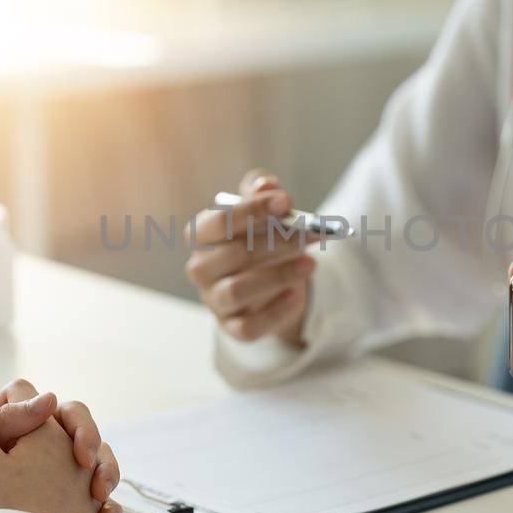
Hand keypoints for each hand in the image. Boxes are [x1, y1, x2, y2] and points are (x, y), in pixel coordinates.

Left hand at [0, 378, 121, 512]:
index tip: (77, 447)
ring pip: (90, 469)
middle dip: (95, 450)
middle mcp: (32, 450)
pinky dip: (102, 510)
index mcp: (13, 427)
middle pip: (80, 438)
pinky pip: (86, 507)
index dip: (73, 422)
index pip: (58, 411)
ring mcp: (42, 481)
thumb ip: (6, 422)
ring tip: (102, 498)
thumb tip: (52, 397)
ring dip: (105, 476)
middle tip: (94, 475)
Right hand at [185, 168, 315, 345]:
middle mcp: (201, 268)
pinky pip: (250, 326)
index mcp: (201, 235)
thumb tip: (267, 185)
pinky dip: (276, 311)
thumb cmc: (261, 238)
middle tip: (309, 233)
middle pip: (233, 255)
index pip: (218, 222)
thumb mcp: (262, 210)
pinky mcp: (232, 328)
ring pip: (238, 291)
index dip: (251, 210)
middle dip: (275, 242)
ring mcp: (214, 300)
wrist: (270, 281)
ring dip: (278, 275)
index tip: (285, 201)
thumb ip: (262, 191)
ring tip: (311, 263)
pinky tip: (297, 294)